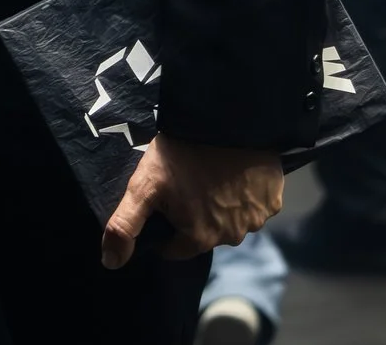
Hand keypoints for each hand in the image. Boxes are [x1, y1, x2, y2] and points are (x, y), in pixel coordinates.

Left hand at [101, 136, 282, 266]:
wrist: (225, 122)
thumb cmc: (180, 154)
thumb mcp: (143, 187)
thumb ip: (125, 226)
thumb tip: (111, 263)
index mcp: (199, 239)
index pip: (174, 247)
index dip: (164, 225)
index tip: (163, 200)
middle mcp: (231, 237)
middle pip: (203, 234)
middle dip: (192, 215)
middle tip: (186, 182)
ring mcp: (256, 220)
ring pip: (230, 220)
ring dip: (220, 206)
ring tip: (209, 175)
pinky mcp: (274, 201)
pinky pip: (254, 205)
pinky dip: (244, 195)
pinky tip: (233, 172)